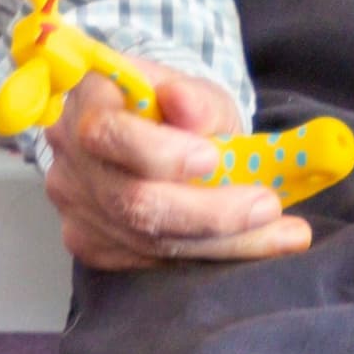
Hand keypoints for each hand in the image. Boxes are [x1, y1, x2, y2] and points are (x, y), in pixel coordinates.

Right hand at [45, 65, 313, 270]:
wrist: (159, 136)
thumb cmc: (179, 110)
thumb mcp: (198, 92)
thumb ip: (195, 98)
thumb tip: (183, 100)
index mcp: (86, 100)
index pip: (107, 133)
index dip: (160, 153)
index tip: (213, 158)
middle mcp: (69, 156)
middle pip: (130, 201)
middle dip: (208, 212)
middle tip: (269, 206)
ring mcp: (74, 205)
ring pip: (146, 240)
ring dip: (223, 243)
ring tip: (283, 234)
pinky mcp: (90, 243)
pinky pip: (149, 261)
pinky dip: (205, 257)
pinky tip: (248, 245)